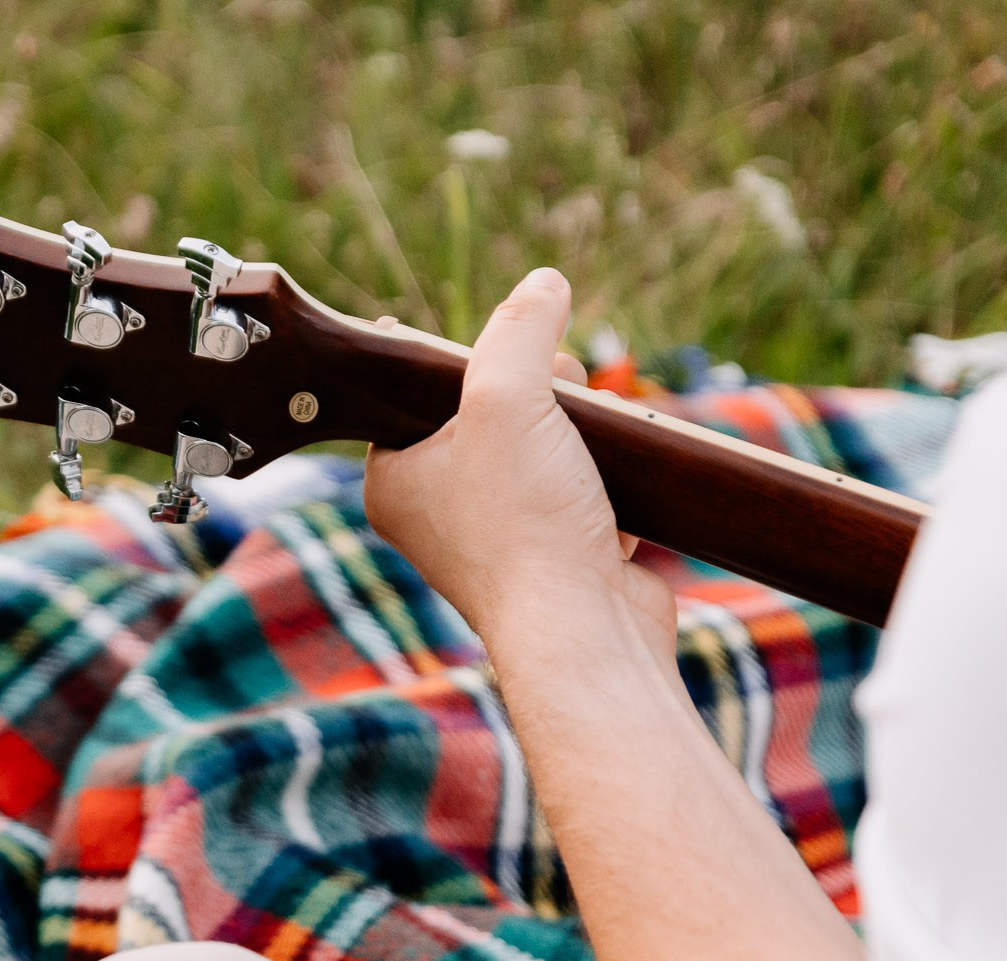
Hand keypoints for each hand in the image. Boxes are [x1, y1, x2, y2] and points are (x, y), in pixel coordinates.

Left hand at [364, 268, 674, 662]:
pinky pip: (580, 489)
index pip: (418, 390)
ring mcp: (498, 536)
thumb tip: (542, 285)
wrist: (586, 630)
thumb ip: (519, 331)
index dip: (467, 360)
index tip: (501, 357)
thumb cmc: (526, 526)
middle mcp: (436, 511)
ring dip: (577, 432)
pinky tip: (611, 486)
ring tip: (589, 441)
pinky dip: (604, 479)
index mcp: (395, 478)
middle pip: (489, 412)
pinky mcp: (555, 554)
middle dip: (538, 393)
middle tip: (556, 406)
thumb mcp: (509, 399)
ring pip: (541, 447)